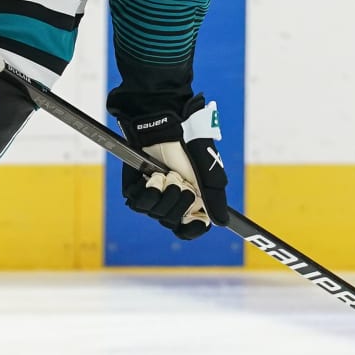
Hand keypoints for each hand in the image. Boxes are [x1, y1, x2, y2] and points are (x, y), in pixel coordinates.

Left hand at [119, 96, 226, 239]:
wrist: (163, 124)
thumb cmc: (189, 144)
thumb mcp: (208, 170)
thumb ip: (214, 197)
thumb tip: (220, 222)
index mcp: (192, 200)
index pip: (190, 228)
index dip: (192, 229)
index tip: (197, 221)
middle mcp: (171, 201)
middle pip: (172, 222)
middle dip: (179, 201)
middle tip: (180, 179)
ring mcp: (153, 196)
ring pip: (155, 214)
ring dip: (164, 194)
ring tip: (167, 174)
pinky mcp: (135, 188)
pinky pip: (138, 204)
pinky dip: (148, 191)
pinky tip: (153, 176)